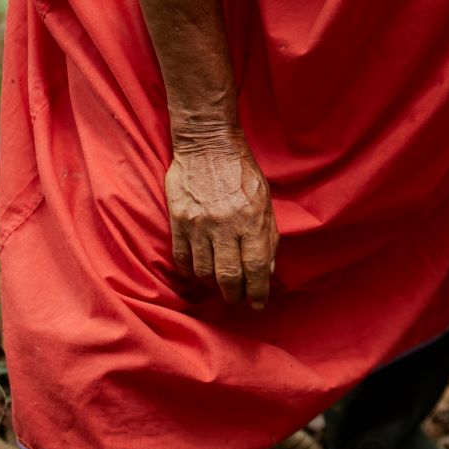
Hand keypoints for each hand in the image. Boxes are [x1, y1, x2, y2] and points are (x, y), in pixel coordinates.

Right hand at [164, 131, 277, 308]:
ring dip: (213, 285)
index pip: (256, 267)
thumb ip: (267, 236)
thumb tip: (268, 270)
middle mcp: (226, 225)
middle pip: (229, 276)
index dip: (258, 291)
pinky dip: (190, 271)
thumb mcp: (265, 201)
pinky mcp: (179, 220)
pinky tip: (198, 273)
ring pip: (204, 271)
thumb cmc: (242, 172)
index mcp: (252, 220)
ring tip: (220, 287)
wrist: (209, 146)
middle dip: (235, 295)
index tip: (258, 303)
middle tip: (238, 300)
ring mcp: (200, 224)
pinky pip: (182, 257)